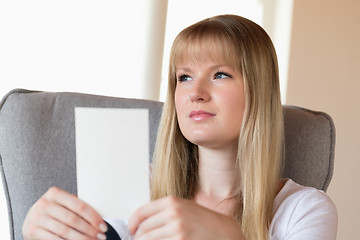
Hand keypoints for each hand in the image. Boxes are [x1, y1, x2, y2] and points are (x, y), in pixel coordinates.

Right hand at [22, 187, 107, 239]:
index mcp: (55, 193)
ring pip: (65, 231)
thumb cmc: (54, 210)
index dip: (93, 217)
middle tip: (101, 236)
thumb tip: (99, 218)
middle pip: (73, 219)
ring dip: (82, 238)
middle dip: (89, 230)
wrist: (30, 220)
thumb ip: (77, 206)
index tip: (103, 226)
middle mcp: (44, 204)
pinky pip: (55, 239)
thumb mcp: (63, 203)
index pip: (79, 206)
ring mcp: (37, 218)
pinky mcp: (32, 231)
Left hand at [128, 196, 244, 239]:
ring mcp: (177, 230)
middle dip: (138, 237)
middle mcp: (173, 214)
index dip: (132, 223)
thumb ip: (163, 210)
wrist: (223, 231)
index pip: (141, 212)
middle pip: (143, 230)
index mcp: (171, 202)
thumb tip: (141, 221)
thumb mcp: (183, 207)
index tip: (131, 229)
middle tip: (138, 239)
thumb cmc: (202, 220)